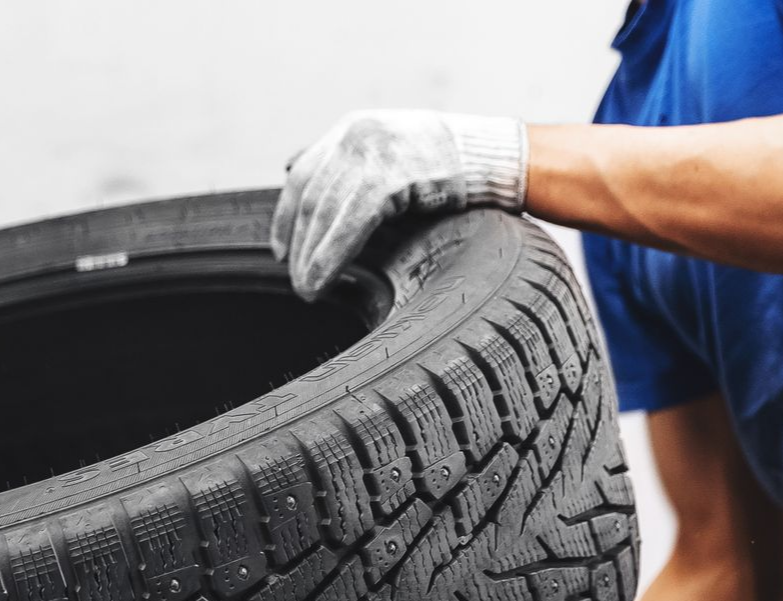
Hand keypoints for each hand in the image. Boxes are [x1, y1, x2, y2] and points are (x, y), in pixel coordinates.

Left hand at [269, 110, 526, 299]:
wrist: (503, 160)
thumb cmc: (448, 169)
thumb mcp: (389, 157)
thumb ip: (346, 167)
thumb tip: (289, 167)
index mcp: (354, 129)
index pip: (304, 175)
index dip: (285, 218)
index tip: (280, 252)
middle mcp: (359, 133)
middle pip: (311, 196)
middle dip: (298, 243)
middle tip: (296, 280)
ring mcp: (375, 150)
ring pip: (325, 212)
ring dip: (310, 258)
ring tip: (306, 290)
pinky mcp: (393, 174)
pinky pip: (350, 223)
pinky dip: (330, 257)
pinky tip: (320, 282)